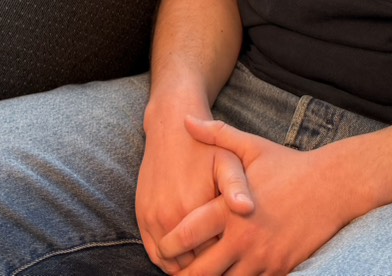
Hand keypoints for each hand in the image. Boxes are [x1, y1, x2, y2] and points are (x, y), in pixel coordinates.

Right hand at [137, 100, 253, 272]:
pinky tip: (187, 258)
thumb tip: (248, 208)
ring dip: (188, 268)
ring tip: (207, 264)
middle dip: (209, 268)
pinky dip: (170, 262)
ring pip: (172, 265)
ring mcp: (153, 220)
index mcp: (193, 208)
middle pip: (192, 265)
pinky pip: (155, 254)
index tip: (238, 258)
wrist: (170, 130)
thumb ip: (237, 186)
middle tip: (224, 264)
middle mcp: (169, 218)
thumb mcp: (227, 160)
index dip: (227, 259)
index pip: (213, 255)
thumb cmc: (204, 149)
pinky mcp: (143, 218)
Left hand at [166, 117, 356, 275]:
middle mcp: (244, 238)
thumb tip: (186, 119)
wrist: (334, 187)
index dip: (168, 244)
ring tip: (202, 273)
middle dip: (184, 274)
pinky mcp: (280, 268)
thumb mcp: (251, 146)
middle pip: (201, 271)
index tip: (163, 244)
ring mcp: (263, 257)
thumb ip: (216, 134)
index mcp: (230, 209)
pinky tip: (231, 274)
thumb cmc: (288, 165)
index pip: (186, 235)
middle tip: (177, 270)